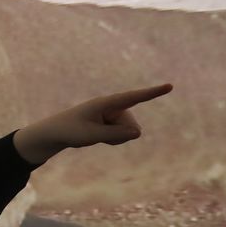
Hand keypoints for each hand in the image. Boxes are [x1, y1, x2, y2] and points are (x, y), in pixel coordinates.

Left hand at [13, 83, 173, 164]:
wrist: (56, 132)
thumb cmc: (70, 131)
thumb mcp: (91, 135)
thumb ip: (115, 134)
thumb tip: (139, 132)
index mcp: (105, 103)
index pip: (132, 97)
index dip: (152, 93)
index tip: (169, 86)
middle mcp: (112, 106)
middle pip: (130, 125)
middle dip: (119, 135)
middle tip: (95, 133)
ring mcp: (113, 114)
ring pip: (128, 132)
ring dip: (115, 138)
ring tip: (94, 133)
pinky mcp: (113, 122)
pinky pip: (123, 135)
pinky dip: (113, 139)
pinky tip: (98, 135)